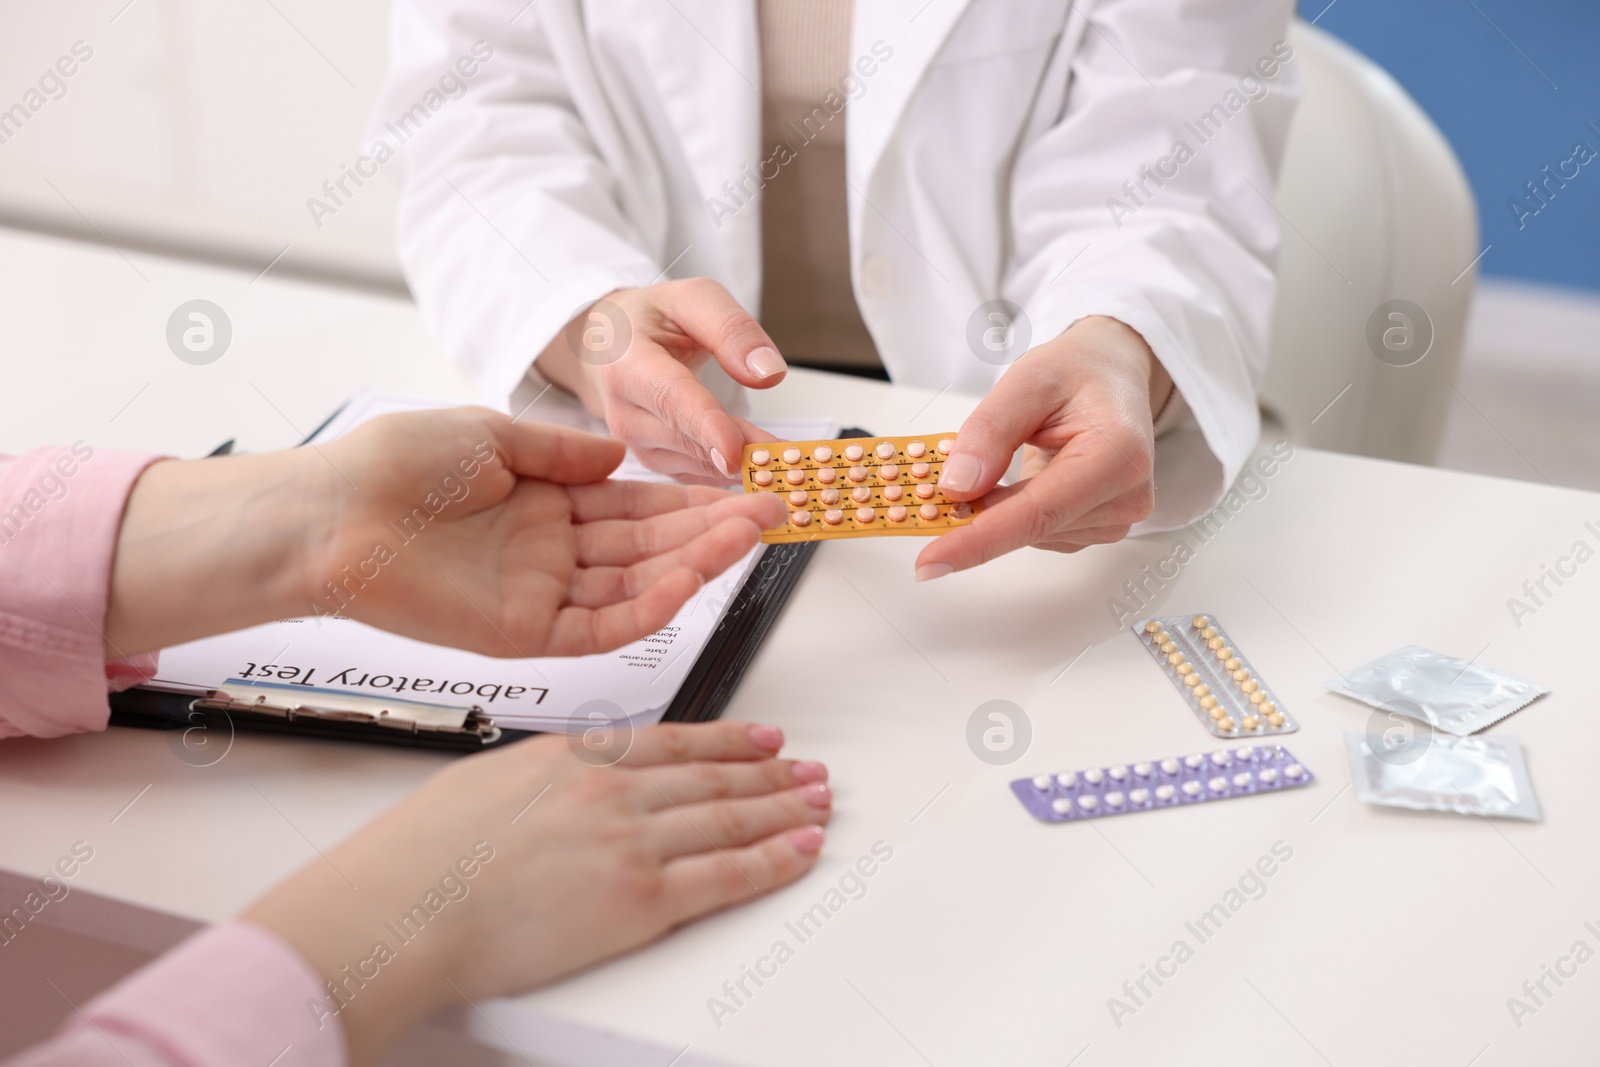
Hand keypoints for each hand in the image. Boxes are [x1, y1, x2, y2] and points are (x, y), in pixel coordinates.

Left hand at [104, 408, 784, 657]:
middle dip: (712, 528)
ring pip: (638, 585)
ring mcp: (541, 595)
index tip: (741, 483)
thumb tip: (619, 452)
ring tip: (750, 534)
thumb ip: (562, 450)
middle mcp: (550, 553)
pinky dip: (649, 606)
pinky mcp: (526, 635)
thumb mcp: (491, 435)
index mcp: (543, 504)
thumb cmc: (392, 467)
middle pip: (649, 547)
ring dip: (696, 562)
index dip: (690, 497)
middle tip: (771, 510)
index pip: (635, 506)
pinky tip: (691, 579)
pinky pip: (602, 626)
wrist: (331, 514)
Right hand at [243, 720, 830, 1066]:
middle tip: (810, 768)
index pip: (672, 741)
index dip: (727, 739)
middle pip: (713, 777)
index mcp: (573, 757)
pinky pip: (725, 875)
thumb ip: (543, 780)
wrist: (403, 909)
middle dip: (771, 773)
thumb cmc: (420, 858)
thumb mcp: (485, 784)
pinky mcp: (639, 898)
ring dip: (784, 808)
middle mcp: (611, 790)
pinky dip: (772, 860)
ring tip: (820, 801)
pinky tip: (801, 849)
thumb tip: (565, 786)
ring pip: (730, 818)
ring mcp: (631, 841)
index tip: (762, 737)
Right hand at [534, 279, 788, 482]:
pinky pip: (696, 475)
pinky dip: (732, 476)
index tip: (738, 450)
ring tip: (789, 469)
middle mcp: (623, 411)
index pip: (671, 398)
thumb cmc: (653, 319)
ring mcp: (634, 443)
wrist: (611, 346)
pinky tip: (766, 473)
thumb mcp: (694, 299)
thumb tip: (769, 373)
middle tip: (794, 465)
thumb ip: (731, 329)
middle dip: (742, 453)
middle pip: (688, 438)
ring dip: (743, 469)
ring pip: (695, 463)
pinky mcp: (652, 461)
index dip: (706, 426)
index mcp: (626, 362)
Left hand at [914, 316, 1171, 579]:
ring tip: (996, 463)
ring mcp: (1116, 517)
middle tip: (930, 494)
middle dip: (977, 517)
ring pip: (1031, 535)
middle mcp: (1126, 495)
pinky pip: (1039, 533)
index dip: (980, 540)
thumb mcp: (1027, 380)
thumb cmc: (1079, 372)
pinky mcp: (1100, 527)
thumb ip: (990, 431)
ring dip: (998, 510)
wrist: (1112, 374)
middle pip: (1032, 527)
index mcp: (1118, 455)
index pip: (1038, 513)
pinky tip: (1015, 482)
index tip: (930, 561)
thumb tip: (958, 487)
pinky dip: (1013, 513)